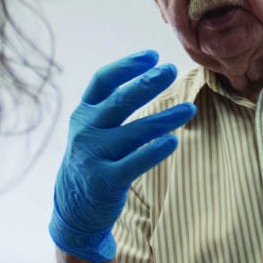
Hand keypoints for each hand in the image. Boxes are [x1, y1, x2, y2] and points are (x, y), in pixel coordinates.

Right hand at [48, 50, 195, 261]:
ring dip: (165, 118)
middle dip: (147, 83)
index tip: (152, 56)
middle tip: (171, 70)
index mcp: (83, 113)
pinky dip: (155, 150)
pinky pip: (136, 162)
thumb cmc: (93, 158)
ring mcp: (94, 156)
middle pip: (120, 101)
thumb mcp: (91, 128)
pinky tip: (173, 141)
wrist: (74, 207)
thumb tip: (151, 74)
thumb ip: (111, 105)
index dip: (127, 66)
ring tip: (189, 109)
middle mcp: (86, 131)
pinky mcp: (107, 180)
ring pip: (135, 131)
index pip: (102, 81)